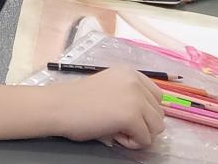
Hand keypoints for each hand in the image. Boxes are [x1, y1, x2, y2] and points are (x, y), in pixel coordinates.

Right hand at [50, 66, 166, 149]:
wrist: (58, 106)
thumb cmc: (77, 101)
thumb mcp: (109, 88)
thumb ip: (129, 95)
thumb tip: (147, 117)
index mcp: (130, 73)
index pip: (157, 97)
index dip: (144, 112)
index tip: (124, 116)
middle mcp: (136, 82)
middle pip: (159, 113)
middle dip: (142, 124)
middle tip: (119, 126)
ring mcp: (135, 98)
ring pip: (157, 128)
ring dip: (140, 134)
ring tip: (118, 131)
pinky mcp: (131, 116)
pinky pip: (146, 140)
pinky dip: (132, 143)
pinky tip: (115, 136)